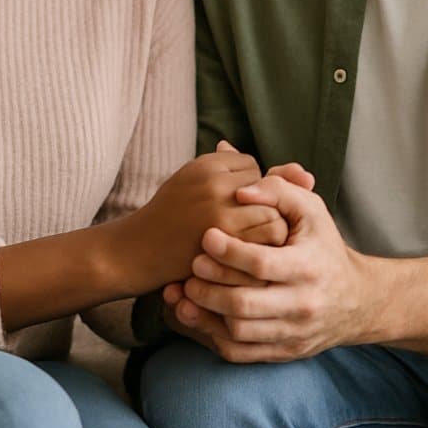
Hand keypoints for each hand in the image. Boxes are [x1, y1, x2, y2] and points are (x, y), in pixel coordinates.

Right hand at [124, 146, 285, 289]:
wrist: (134, 251)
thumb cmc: (168, 215)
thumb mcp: (194, 181)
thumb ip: (232, 170)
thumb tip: (293, 169)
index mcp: (207, 164)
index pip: (255, 169)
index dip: (254, 189)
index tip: (242, 205)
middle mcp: (214, 184)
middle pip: (269, 193)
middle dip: (270, 211)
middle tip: (259, 228)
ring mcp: (217, 216)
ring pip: (272, 221)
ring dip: (271, 236)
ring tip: (260, 246)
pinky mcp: (219, 247)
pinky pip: (261, 249)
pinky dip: (264, 257)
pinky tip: (253, 263)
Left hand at [169, 172, 374, 362]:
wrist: (356, 300)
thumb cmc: (323, 246)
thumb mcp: (311, 210)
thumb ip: (277, 190)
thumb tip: (241, 192)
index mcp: (309, 268)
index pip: (262, 264)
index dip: (228, 252)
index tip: (206, 236)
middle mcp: (302, 305)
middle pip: (244, 304)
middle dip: (209, 287)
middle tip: (190, 268)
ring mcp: (292, 333)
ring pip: (238, 332)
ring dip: (204, 314)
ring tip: (184, 293)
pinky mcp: (283, 352)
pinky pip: (240, 353)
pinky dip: (213, 336)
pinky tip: (198, 315)